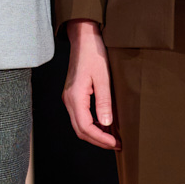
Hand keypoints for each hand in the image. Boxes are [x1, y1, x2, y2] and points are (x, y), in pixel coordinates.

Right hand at [61, 20, 119, 148]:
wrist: (84, 39)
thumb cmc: (93, 54)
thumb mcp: (103, 78)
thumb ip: (104, 102)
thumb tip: (106, 124)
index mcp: (75, 96)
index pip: (85, 127)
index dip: (100, 139)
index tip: (115, 143)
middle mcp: (69, 99)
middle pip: (80, 129)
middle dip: (98, 140)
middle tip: (116, 144)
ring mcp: (69, 97)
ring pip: (79, 124)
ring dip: (95, 134)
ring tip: (112, 137)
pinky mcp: (73, 95)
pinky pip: (80, 116)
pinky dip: (92, 125)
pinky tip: (104, 125)